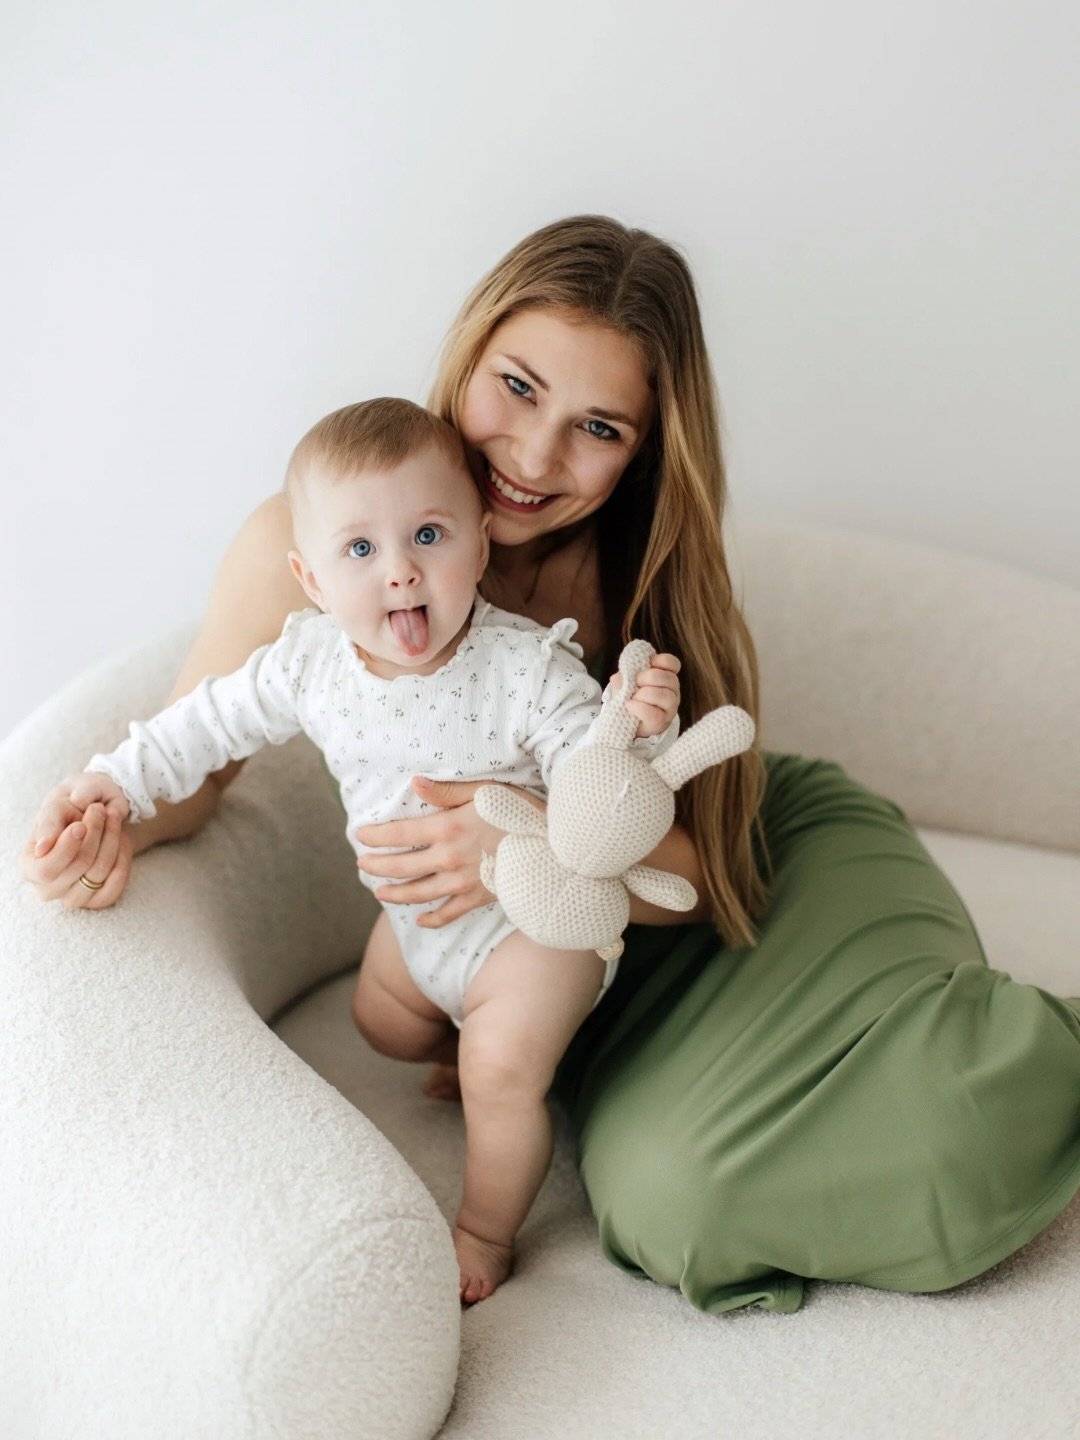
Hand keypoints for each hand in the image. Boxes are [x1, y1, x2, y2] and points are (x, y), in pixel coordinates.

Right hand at [21, 794, 133, 908]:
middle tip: (100, 809)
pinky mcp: (97, 901)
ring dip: (112, 839)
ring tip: (113, 817)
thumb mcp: (56, 806)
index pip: (47, 870)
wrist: (91, 821)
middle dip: (95, 833)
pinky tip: (121, 838)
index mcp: (29, 867)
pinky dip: (123, 857)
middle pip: (80, 866)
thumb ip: (49, 821)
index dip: (67, 848)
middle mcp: (47, 889)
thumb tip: (42, 847)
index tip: (80, 825)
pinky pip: (116, 884)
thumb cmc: (66, 812)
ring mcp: (73, 898)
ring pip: (100, 873)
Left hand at [355, 776, 544, 928]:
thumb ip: (447, 790)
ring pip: (417, 893)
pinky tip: (420, 920)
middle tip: (361, 865)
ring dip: (394, 894)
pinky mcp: (477, 898)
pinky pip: (448, 913)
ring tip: (378, 892)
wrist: (555, 847)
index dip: (375, 836)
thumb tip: (414, 783)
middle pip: (400, 867)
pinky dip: (431, 919)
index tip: (360, 836)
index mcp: (446, 827)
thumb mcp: (485, 790)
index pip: (398, 834)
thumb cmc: (521, 811)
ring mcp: (461, 882)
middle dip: (376, 866)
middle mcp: (448, 858)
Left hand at [611, 652, 680, 736]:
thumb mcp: (626, 684)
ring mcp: (669, 708)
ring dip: (644, 693)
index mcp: (666, 677)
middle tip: (636, 682)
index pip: (673, 664)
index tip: (648, 664)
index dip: (661, 661)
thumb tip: (618, 678)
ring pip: (665, 696)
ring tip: (633, 696)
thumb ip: (623, 677)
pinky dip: (639, 708)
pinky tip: (630, 705)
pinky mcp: (661, 722)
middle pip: (669, 678)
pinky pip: (653, 714)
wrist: (630, 723)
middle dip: (648, 677)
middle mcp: (672, 691)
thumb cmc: (632, 699)